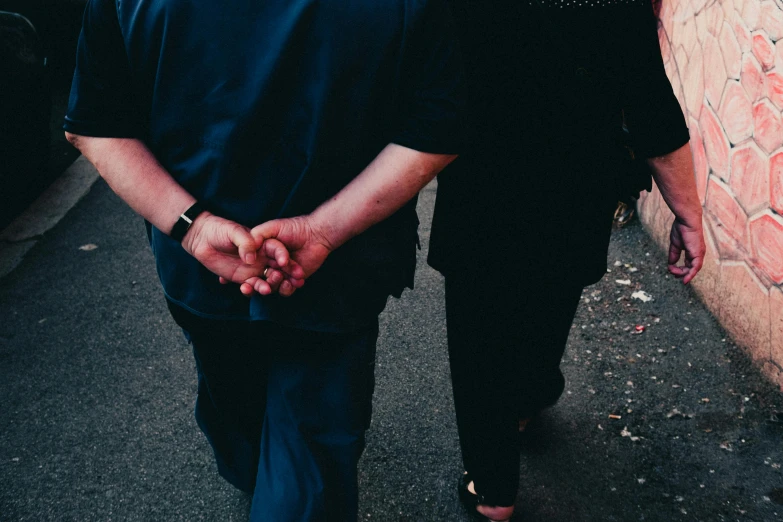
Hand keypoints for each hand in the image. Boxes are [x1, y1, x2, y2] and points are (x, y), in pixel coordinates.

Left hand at [182, 212, 301, 294]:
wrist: (202, 238)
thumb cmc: (220, 229)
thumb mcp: (234, 231)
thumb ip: (245, 242)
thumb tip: (251, 259)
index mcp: (264, 243)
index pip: (278, 250)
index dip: (284, 257)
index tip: (284, 263)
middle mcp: (263, 257)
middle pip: (278, 268)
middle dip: (285, 275)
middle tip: (288, 282)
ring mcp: (254, 269)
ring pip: (267, 279)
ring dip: (269, 285)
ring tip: (266, 290)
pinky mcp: (244, 278)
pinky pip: (252, 286)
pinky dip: (252, 290)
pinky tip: (247, 289)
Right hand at [236, 215, 332, 295]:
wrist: (316, 233)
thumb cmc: (293, 227)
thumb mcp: (271, 228)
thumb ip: (257, 236)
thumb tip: (245, 250)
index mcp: (262, 253)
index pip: (247, 266)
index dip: (237, 273)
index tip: (224, 278)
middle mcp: (270, 264)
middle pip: (256, 279)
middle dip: (250, 285)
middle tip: (246, 287)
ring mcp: (282, 272)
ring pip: (271, 285)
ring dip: (267, 287)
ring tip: (267, 287)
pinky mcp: (293, 279)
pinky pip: (286, 289)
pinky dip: (285, 289)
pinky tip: (286, 284)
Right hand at [668, 217, 704, 284]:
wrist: (686, 220)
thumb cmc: (681, 229)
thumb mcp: (675, 245)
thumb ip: (674, 255)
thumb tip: (671, 264)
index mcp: (693, 251)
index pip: (688, 265)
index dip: (680, 270)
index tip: (671, 270)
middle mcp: (698, 254)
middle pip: (691, 269)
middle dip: (681, 273)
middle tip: (672, 273)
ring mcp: (699, 254)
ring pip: (693, 270)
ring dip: (683, 274)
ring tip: (674, 274)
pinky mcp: (698, 254)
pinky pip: (695, 268)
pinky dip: (690, 275)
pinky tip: (684, 280)